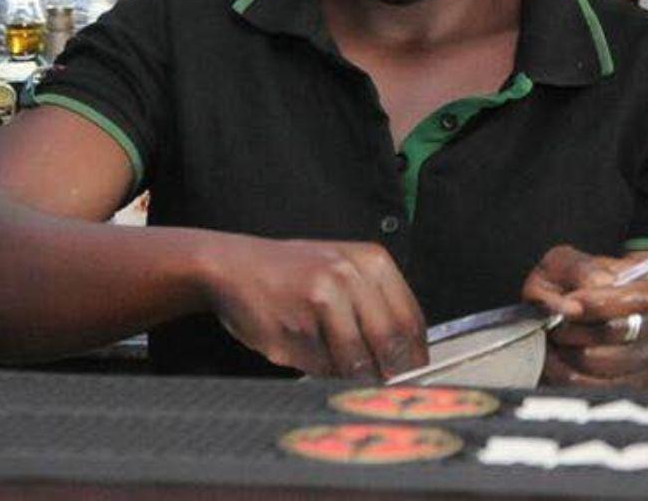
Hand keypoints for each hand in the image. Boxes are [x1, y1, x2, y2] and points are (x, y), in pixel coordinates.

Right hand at [199, 233, 428, 379]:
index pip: (411, 322)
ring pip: (356, 363)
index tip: (413, 377)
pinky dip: (318, 370)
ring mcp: (321, 301)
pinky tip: (302, 346)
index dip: (415, 357)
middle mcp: (349, 276)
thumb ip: (377, 306)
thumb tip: (409, 359)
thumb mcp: (343, 269)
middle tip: (383, 387)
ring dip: (350, 376)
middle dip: (389, 374)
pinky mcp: (296, 327)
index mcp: (370, 261)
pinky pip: (322, 369)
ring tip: (331, 359)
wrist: (232, 266)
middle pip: (389, 345)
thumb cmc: (292, 273)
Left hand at [521, 245, 647, 387]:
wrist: (577, 306)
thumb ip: (573, 274)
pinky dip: (566, 371)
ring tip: (558, 336)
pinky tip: (559, 357)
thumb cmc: (573, 282)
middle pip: (616, 333)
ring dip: (568, 349)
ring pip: (599, 361)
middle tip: (557, 321)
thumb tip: (574, 308)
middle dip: (575, 326)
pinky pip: (591, 386)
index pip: (637, 300)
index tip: (572, 298)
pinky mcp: (631, 385)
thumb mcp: (568, 262)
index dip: (597, 301)